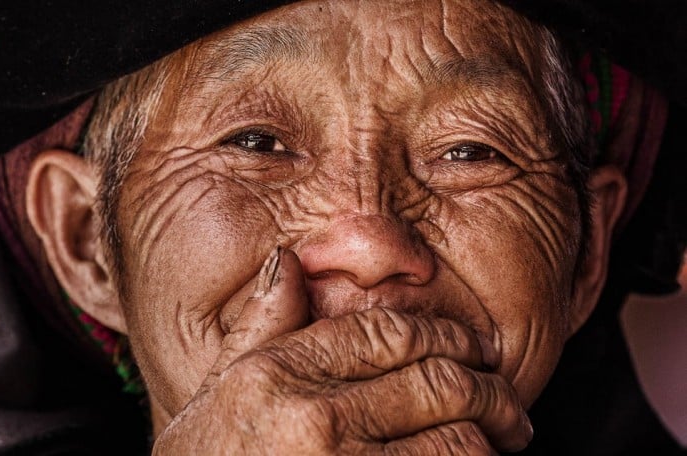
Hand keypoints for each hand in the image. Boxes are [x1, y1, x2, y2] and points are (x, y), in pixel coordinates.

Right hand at [152, 248, 532, 454]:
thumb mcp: (218, 392)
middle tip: (503, 395)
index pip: (385, 333)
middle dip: (487, 385)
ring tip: (504, 433)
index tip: (469, 347)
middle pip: (435, 380)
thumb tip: (288, 260)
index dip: (443, 335)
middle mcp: (314, 417)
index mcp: (278, 375)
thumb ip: (261, 326)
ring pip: (455, 436)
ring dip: (492, 433)